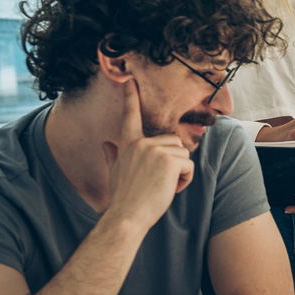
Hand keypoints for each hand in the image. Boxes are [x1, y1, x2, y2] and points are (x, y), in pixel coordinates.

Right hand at [101, 79, 194, 232]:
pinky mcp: (169, 160)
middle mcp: (141, 143)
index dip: (130, 97)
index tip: (130, 78)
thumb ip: (112, 154)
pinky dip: (185, 180)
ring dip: (180, 172)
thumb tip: (105, 143)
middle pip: (174, 143)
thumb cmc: (124, 197)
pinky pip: (189, 166)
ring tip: (163, 186)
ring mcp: (155, 150)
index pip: (130, 116)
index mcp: (128, 144)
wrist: (126, 216)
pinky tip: (170, 189)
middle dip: (174, 162)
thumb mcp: (115, 172)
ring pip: (183, 155)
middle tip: (159, 181)